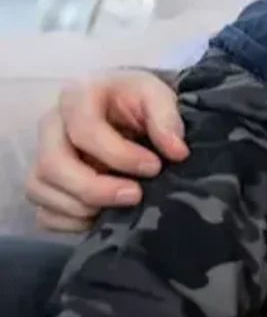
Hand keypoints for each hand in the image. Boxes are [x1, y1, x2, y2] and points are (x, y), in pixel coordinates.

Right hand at [26, 70, 189, 231]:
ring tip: (120, 206)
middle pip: (52, 164)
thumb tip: (176, 151)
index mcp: (77, 97)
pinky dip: (70, 222)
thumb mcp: (157, 95)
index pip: (84, 130)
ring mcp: (42, 156)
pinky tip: (100, 217)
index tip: (154, 167)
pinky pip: (43, 212)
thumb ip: (167, 118)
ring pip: (41, 189)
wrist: (127, 110)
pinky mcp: (43, 184)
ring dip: (82, 207)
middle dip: (94, 188)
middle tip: (135, 195)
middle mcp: (51, 126)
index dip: (119, 154)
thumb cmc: (138, 101)